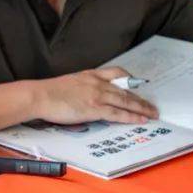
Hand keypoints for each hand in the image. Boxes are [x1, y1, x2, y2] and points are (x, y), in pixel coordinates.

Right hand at [33, 67, 158, 124]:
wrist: (40, 95)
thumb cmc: (49, 92)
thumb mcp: (69, 83)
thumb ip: (82, 87)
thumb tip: (87, 97)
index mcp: (90, 74)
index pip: (116, 72)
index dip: (129, 79)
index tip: (137, 84)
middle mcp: (97, 83)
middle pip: (125, 89)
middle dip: (141, 99)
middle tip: (152, 106)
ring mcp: (97, 95)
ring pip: (126, 101)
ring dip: (141, 108)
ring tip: (152, 114)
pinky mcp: (95, 108)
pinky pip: (118, 113)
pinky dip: (131, 117)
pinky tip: (140, 120)